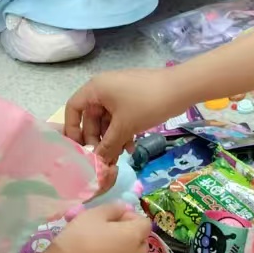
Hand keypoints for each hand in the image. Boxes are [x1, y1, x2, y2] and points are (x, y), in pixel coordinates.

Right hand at [40, 203, 152, 252]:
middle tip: (109, 234)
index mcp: (132, 237)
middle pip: (141, 244)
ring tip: (98, 252)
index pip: (145, 224)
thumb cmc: (77, 239)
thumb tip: (124, 210)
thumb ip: (113, 209)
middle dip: (131, 237)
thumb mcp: (93, 215)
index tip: (114, 219)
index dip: (132, 218)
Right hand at [64, 67, 185, 161]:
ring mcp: (119, 92)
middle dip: (97, 139)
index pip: (73, 108)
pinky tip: (132, 147)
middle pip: (91, 117)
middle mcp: (103, 88)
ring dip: (112, 138)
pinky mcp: (132, 98)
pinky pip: (120, 117)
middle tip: (103, 158)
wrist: (180, 88)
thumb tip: (97, 163)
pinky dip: (123, 131)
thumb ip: (107, 146)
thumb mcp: (124, 127)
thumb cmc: (146, 104)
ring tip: (120, 156)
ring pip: (107, 120)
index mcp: (95, 89)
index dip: (72, 129)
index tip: (78, 149)